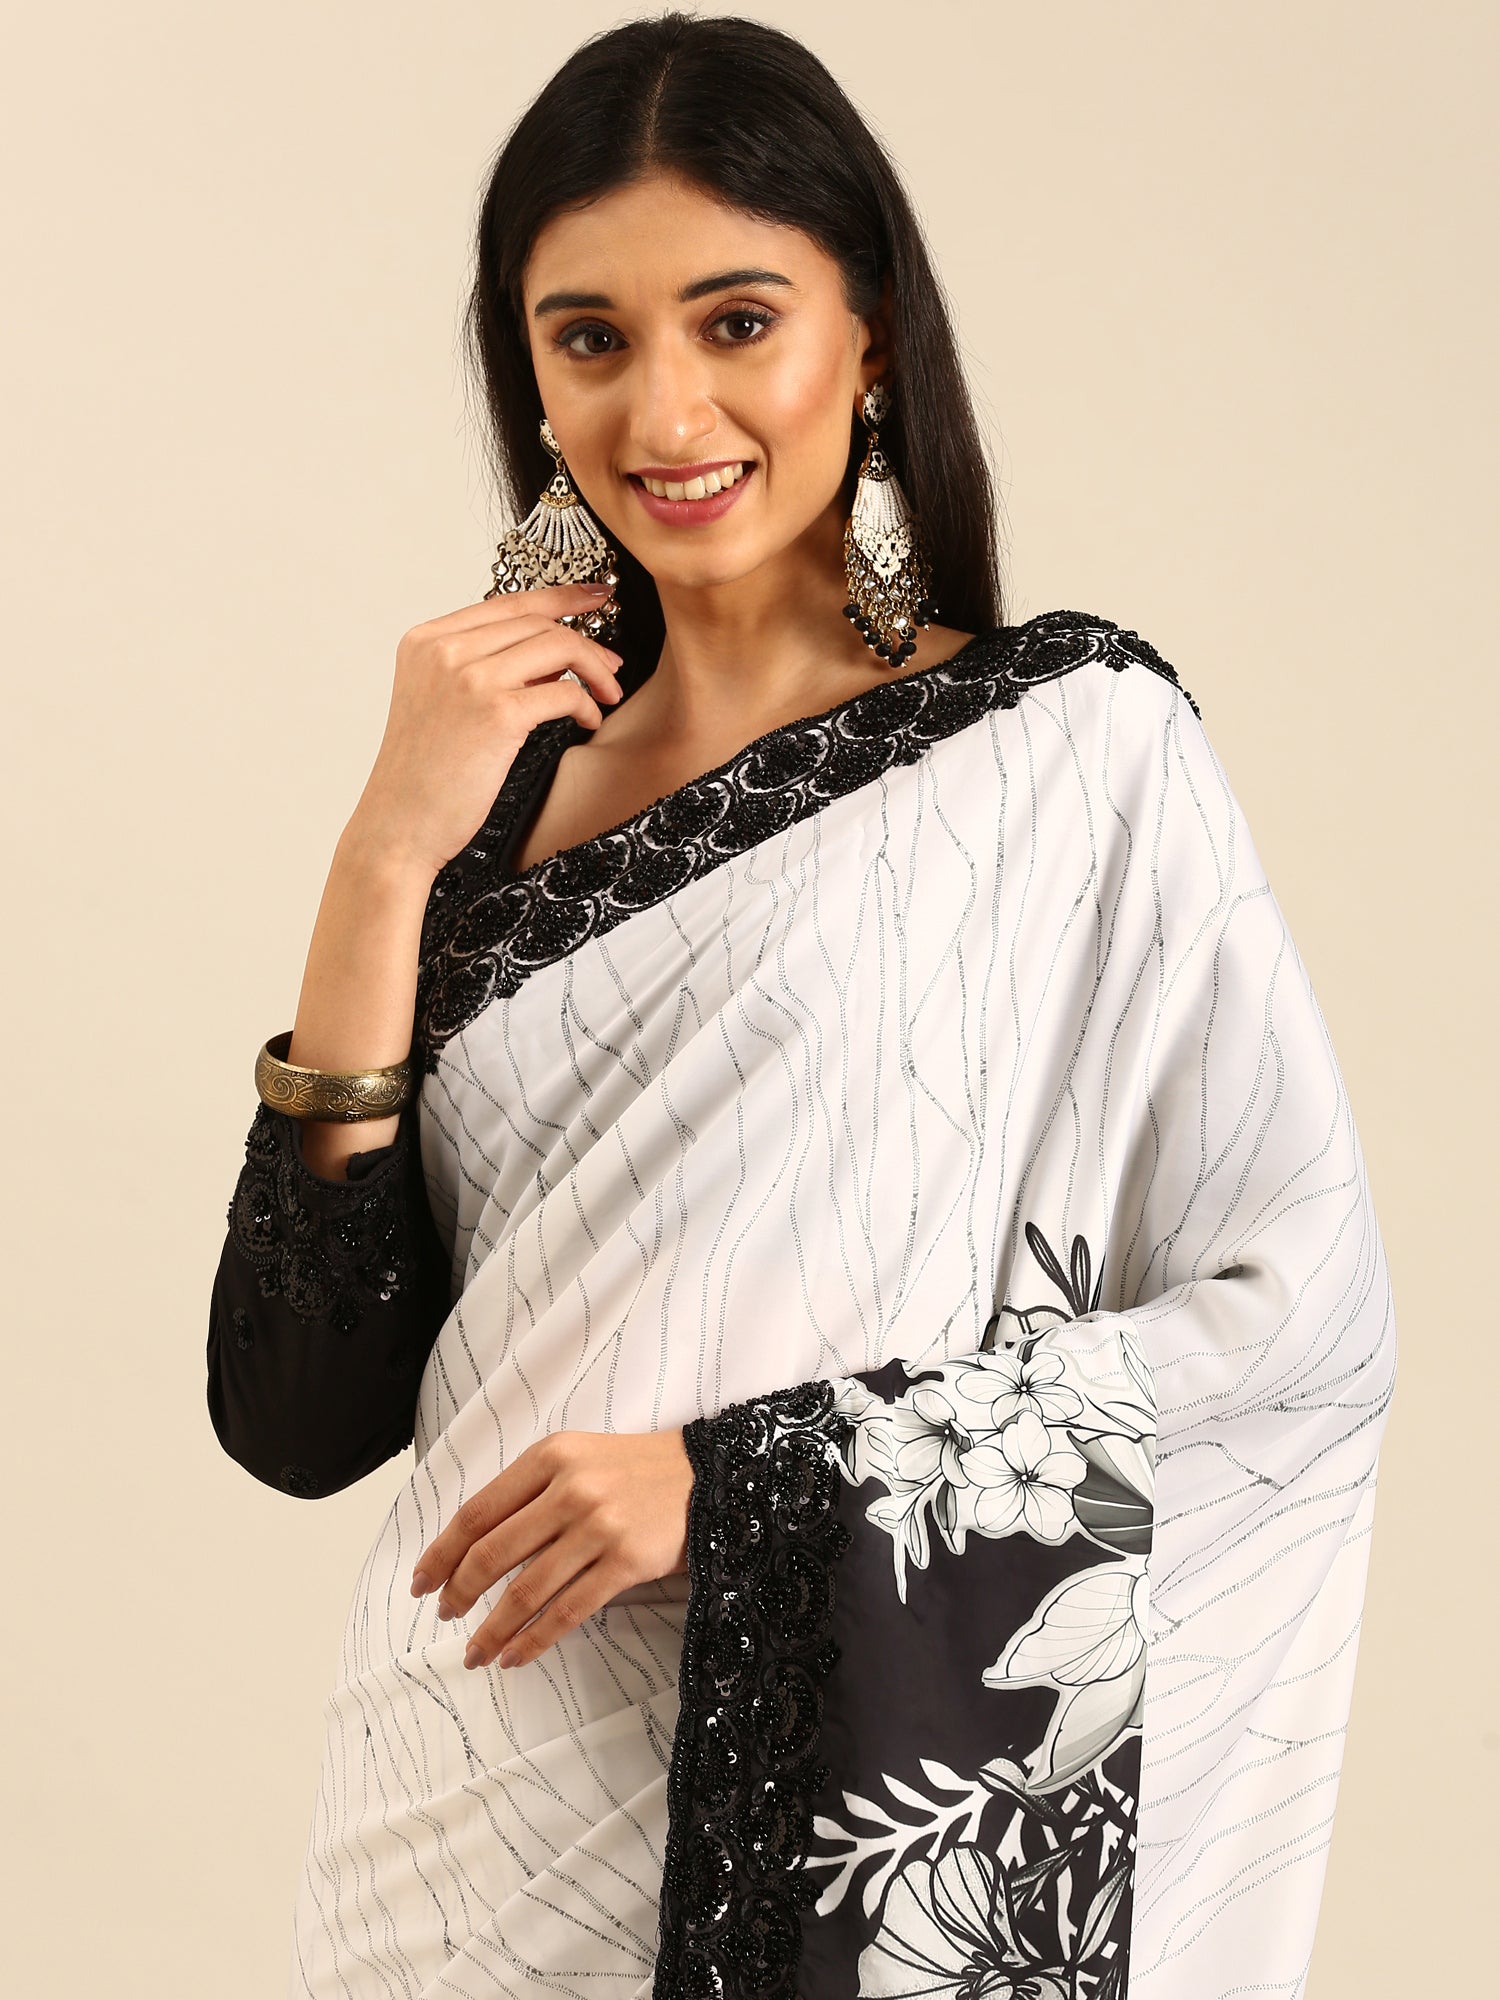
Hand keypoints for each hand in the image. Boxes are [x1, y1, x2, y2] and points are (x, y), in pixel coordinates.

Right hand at [350, 579, 625, 879]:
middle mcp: (443, 650)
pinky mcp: (496, 714)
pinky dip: (587, 705)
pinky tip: (588, 722)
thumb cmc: (423, 776)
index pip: (507, 603)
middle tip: (611, 666)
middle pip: (537, 621)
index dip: (559, 597)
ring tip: (606, 695)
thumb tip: (552, 656)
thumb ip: (486, 668)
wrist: (398, 826)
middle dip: (586, 640)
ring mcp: (468, 678)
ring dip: (595, 669)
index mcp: (425, 641)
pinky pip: (564, 692)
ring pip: (558, 646)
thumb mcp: (441, 702)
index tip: (594, 597)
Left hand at [408, 1429, 694, 1670]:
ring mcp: (599, 1526)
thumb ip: (529, 1492)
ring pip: (526, 1590)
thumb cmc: (633, 1470)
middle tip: (444, 1616)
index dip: (443, 1552)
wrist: (708, 1476)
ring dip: (492, 1629)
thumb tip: (473, 1546)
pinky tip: (515, 1656)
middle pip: (493, 1552)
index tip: (422, 1582)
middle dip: (460, 1592)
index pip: (478, 1511)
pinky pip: (567, 1610)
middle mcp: (570, 1489)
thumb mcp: (577, 1459)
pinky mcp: (627, 1561)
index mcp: (550, 1457)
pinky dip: (534, 1639)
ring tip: (475, 1653)